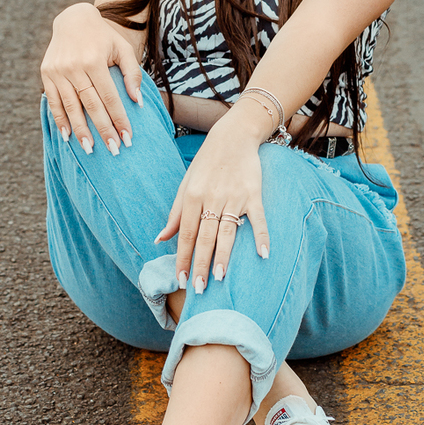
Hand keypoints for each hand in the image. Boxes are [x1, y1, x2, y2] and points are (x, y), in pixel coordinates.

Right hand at [41, 3, 143, 154]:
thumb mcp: (122, 48)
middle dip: (103, 129)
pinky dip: (60, 120)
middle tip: (113, 149)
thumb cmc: (103, 37)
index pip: (109, 96)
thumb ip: (132, 73)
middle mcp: (74, 66)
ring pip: (71, 106)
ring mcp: (58, 71)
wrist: (73, 20)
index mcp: (94, 59)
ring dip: (81, 130)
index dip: (119, 118)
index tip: (127, 137)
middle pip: (91, 105)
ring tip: (90, 149)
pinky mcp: (46, 74)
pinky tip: (68, 136)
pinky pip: (53, 102)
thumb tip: (137, 102)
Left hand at [155, 105, 270, 290]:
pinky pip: (258, 218)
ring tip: (220, 277)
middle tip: (199, 288)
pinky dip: (261, 236)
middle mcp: (212, 198)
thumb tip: (160, 239)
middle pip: (205, 236)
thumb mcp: (186, 184)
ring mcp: (234, 197)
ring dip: (224, 255)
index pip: (186, 233)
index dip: (183, 257)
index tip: (181, 279)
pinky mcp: (253, 194)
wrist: (233, 136)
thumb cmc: (206, 164)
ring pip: (228, 231)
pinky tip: (263, 254)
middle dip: (201, 263)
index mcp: (192, 197)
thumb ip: (175, 214)